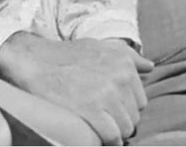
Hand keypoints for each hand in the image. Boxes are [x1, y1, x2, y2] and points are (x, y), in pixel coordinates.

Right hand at [0, 33, 153, 145]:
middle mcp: (120, 78)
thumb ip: (128, 57)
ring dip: (115, 133)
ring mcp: (107, 95)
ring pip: (126, 128)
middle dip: (121, 121)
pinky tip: (98, 138)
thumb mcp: (101, 47)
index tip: (112, 109)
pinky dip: (107, 141)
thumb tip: (150, 66)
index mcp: (124, 63)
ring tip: (100, 129)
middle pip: (134, 116)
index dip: (126, 108)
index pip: (140, 100)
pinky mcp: (92, 110)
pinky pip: (112, 136)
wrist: (35, 61)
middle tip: (103, 120)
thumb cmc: (67, 56)